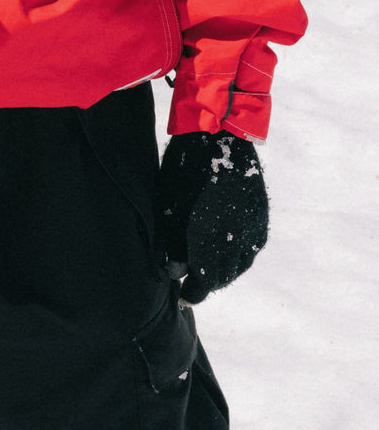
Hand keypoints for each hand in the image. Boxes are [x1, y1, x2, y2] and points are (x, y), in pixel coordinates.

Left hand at [157, 131, 267, 302]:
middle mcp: (237, 239)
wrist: (217, 132)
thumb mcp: (168, 206)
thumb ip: (173, 244)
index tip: (182, 297)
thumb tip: (175, 272)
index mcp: (210, 240)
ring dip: (224, 270)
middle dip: (207, 282)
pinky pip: (252, 246)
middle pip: (224, 276)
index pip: (204, 282)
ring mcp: (252, 226)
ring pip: (241, 264)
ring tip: (208, 267)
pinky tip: (227, 250)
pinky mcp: (261, 214)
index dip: (193, 293)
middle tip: (192, 282)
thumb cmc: (183, 167)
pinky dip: (238, 254)